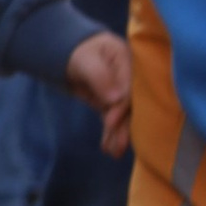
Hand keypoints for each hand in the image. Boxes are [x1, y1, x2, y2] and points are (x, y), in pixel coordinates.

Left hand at [66, 27, 131, 156]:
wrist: (72, 56)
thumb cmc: (80, 52)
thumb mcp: (86, 60)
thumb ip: (100, 77)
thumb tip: (116, 99)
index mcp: (130, 62)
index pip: (132, 87)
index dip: (124, 106)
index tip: (110, 121)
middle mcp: (132, 79)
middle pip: (133, 105)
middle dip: (125, 126)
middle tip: (119, 147)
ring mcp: (123, 92)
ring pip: (124, 116)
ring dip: (118, 135)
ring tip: (113, 152)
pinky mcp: (114, 104)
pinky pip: (115, 120)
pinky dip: (111, 134)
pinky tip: (108, 148)